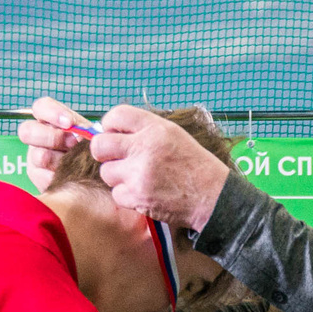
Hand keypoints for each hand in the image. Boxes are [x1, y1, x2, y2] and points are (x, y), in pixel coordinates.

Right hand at [17, 96, 88, 191]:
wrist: (96, 176)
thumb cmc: (92, 150)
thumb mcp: (92, 136)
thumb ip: (85, 131)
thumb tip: (82, 133)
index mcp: (51, 120)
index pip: (41, 107)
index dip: (52, 113)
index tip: (69, 123)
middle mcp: (38, 136)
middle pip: (27, 131)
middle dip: (51, 138)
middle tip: (72, 144)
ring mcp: (35, 156)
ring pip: (37, 155)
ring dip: (59, 160)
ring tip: (76, 165)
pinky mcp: (37, 176)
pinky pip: (43, 176)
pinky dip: (59, 177)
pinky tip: (71, 178)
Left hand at [88, 105, 229, 231]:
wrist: (212, 196)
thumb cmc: (193, 165)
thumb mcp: (173, 135)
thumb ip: (144, 130)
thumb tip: (110, 131)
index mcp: (155, 128)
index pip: (116, 115)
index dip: (109, 125)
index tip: (113, 133)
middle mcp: (144, 147)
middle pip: (100, 145)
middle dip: (103, 152)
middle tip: (115, 158)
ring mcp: (139, 174)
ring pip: (106, 172)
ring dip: (118, 176)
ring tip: (137, 178)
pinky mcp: (137, 196)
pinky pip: (116, 194)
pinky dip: (127, 195)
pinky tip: (143, 193)